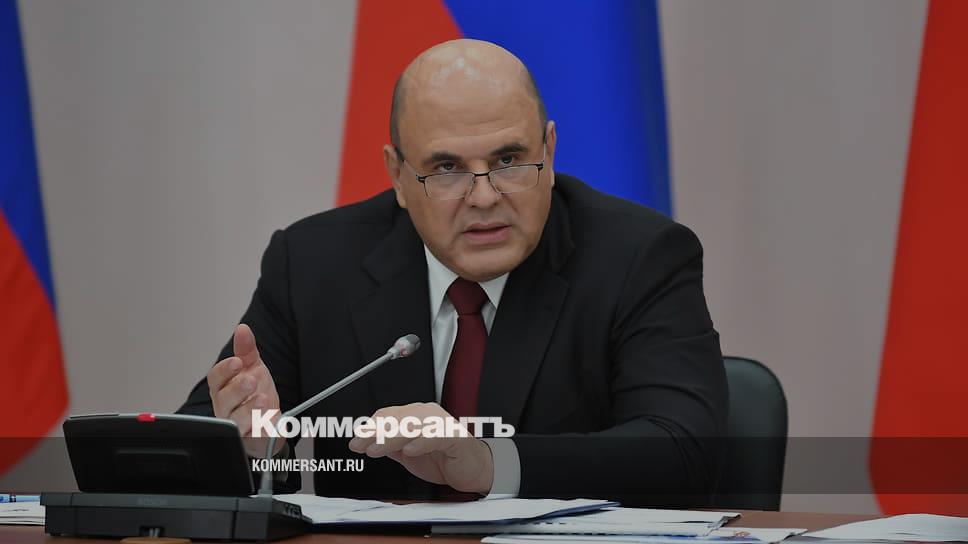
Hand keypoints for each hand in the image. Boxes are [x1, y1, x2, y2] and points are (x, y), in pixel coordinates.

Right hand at [207, 323, 283, 457]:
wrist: (269, 422)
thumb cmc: (255, 395)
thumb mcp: (253, 368)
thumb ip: (247, 350)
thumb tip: (242, 329)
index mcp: (224, 388)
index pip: (216, 378)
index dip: (225, 370)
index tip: (237, 362)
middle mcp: (226, 408)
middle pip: (224, 400)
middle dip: (236, 390)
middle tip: (251, 380)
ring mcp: (237, 426)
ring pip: (236, 421)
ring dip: (249, 410)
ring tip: (263, 399)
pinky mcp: (251, 441)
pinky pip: (253, 438)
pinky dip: (261, 430)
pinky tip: (269, 420)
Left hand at [348, 402, 493, 494]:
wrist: (472, 469)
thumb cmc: (443, 458)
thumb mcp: (409, 452)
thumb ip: (391, 445)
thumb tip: (367, 441)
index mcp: (415, 415)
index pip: (387, 415)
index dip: (369, 427)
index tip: (355, 441)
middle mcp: (427, 415)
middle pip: (397, 418)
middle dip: (375, 432)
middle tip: (361, 446)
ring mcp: (441, 424)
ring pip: (412, 425)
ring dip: (391, 437)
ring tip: (377, 449)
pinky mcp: (454, 436)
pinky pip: (435, 436)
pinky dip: (421, 442)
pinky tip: (409, 450)